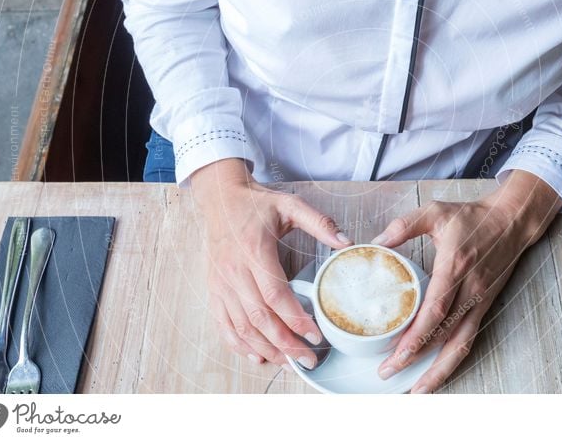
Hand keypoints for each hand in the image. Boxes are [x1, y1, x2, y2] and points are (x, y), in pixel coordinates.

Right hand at [191, 158, 352, 369]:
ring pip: (241, 326)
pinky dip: (238, 344)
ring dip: (265, 349)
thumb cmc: (256, 203)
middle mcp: (235, 271)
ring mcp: (221, 283)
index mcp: (255, 252)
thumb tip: (348, 241)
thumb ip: (319, 223)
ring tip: (288, 363)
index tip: (315, 335)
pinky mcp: (213, 288)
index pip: (276, 295)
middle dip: (285, 344)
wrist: (220, 198)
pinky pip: (223, 324)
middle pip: (260, 318)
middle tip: (308, 360)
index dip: (296, 320)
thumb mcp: (290, 205)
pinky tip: (256, 355)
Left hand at [373, 169, 561, 392]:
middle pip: (444, 335)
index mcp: (455, 267)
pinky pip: (468, 338)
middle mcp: (469, 290)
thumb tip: (376, 241)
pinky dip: (453, 359)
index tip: (395, 353)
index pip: (435, 310)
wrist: (511, 220)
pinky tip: (437, 372)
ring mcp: (479, 301)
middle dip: (416, 359)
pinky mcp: (484, 306)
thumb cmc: (473, 217)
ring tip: (415, 390)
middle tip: (388, 372)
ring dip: (438, 370)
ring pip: (460, 345)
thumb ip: (405, 225)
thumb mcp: (436, 212)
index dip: (416, 335)